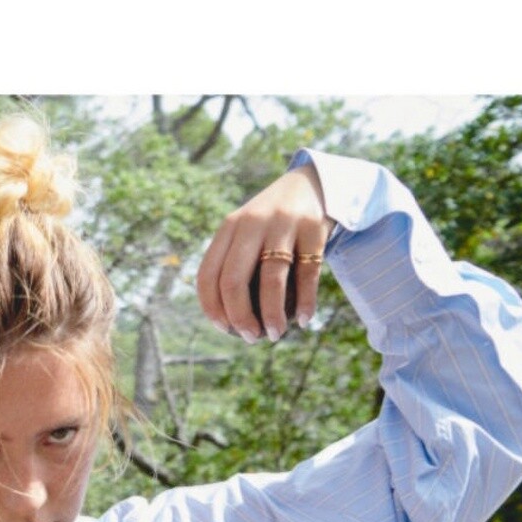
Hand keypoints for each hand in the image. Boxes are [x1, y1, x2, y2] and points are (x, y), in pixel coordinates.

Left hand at [196, 164, 333, 342]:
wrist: (313, 184)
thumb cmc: (272, 223)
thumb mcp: (246, 232)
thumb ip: (232, 264)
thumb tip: (226, 320)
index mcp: (229, 227)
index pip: (208, 274)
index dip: (212, 308)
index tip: (225, 329)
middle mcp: (252, 223)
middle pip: (234, 280)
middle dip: (239, 318)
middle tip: (251, 337)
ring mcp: (283, 224)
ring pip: (271, 280)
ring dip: (272, 316)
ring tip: (276, 334)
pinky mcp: (313, 228)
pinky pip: (307, 274)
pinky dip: (305, 302)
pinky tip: (303, 319)